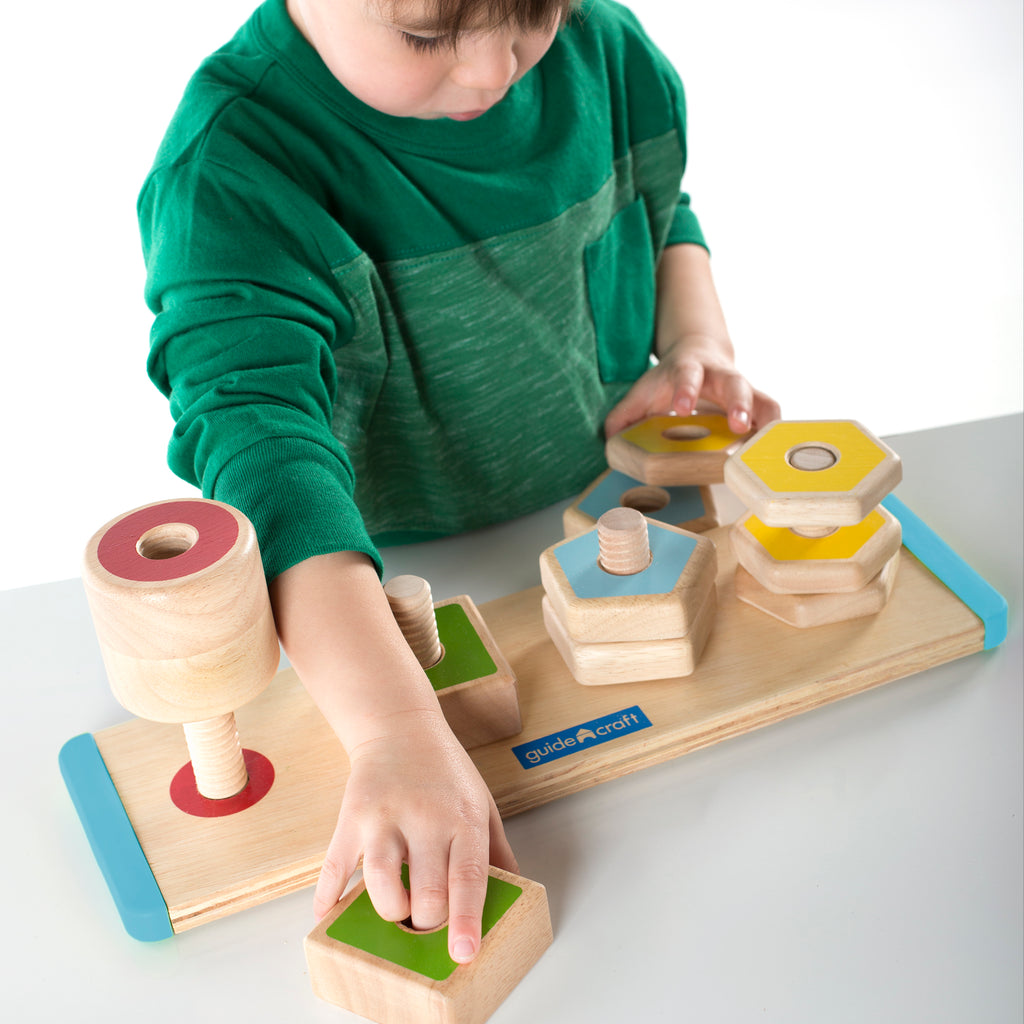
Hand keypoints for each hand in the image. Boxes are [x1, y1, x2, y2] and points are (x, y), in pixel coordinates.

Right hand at [313, 708, 517, 963]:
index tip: (464, 953)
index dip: (465, 919)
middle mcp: (425, 817)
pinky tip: (329, 913)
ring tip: (398, 909)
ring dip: (389, 909)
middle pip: (425, 890)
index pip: (468, 876)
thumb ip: (497, 852)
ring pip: (380, 882)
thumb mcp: (482, 803)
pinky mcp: (351, 817)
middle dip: (427, 922)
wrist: (400, 726)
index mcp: (463, 817)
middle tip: (428, 922)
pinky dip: (328, 895)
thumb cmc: (446, 771)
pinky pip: (335, 864)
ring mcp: (384, 817)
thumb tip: (517, 893)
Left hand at [604, 334, 780, 437]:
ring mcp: (743, 389)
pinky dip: (775, 432)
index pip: (688, 375)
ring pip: (763, 399)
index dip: (686, 390)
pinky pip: (773, 415)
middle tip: (738, 426)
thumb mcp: (644, 391)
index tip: (681, 408)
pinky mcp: (757, 403)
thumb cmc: (668, 381)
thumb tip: (610, 439)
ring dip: (766, 422)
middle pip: (735, 383)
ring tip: (766, 445)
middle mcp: (721, 375)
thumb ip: (624, 413)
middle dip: (738, 403)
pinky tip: (774, 452)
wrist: (699, 354)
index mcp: (690, 368)